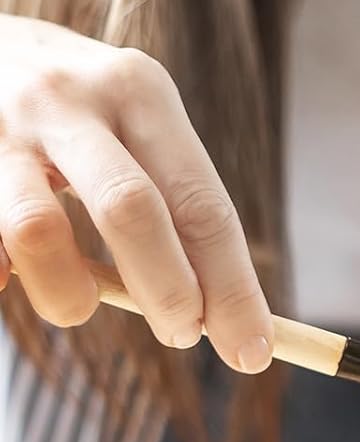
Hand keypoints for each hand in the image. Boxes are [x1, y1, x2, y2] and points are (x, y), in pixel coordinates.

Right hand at [0, 13, 272, 370]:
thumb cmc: (72, 105)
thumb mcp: (130, 121)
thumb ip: (169, 202)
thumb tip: (214, 313)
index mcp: (139, 92)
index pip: (201, 204)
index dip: (232, 286)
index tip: (253, 350)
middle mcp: (70, 100)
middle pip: (131, 209)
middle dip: (167, 292)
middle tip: (182, 335)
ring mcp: (1, 125)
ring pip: (37, 233)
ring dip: (69, 296)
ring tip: (79, 306)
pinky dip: (2, 277)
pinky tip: (10, 275)